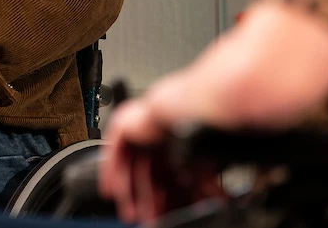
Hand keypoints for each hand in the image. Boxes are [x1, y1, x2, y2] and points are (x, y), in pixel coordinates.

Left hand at [99, 91, 225, 221]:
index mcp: (173, 140)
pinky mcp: (125, 124)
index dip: (163, 196)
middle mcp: (155, 135)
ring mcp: (139, 128)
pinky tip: (113, 192)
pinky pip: (115, 154)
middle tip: (145, 218)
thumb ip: (200, 183)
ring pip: (130, 166)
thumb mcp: (198, 163)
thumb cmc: (196, 129)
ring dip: (129, 191)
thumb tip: (214, 202)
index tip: (161, 214)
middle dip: (146, 199)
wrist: (187, 110)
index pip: (165, 174)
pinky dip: (113, 174)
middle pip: (146, 173)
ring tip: (130, 212)